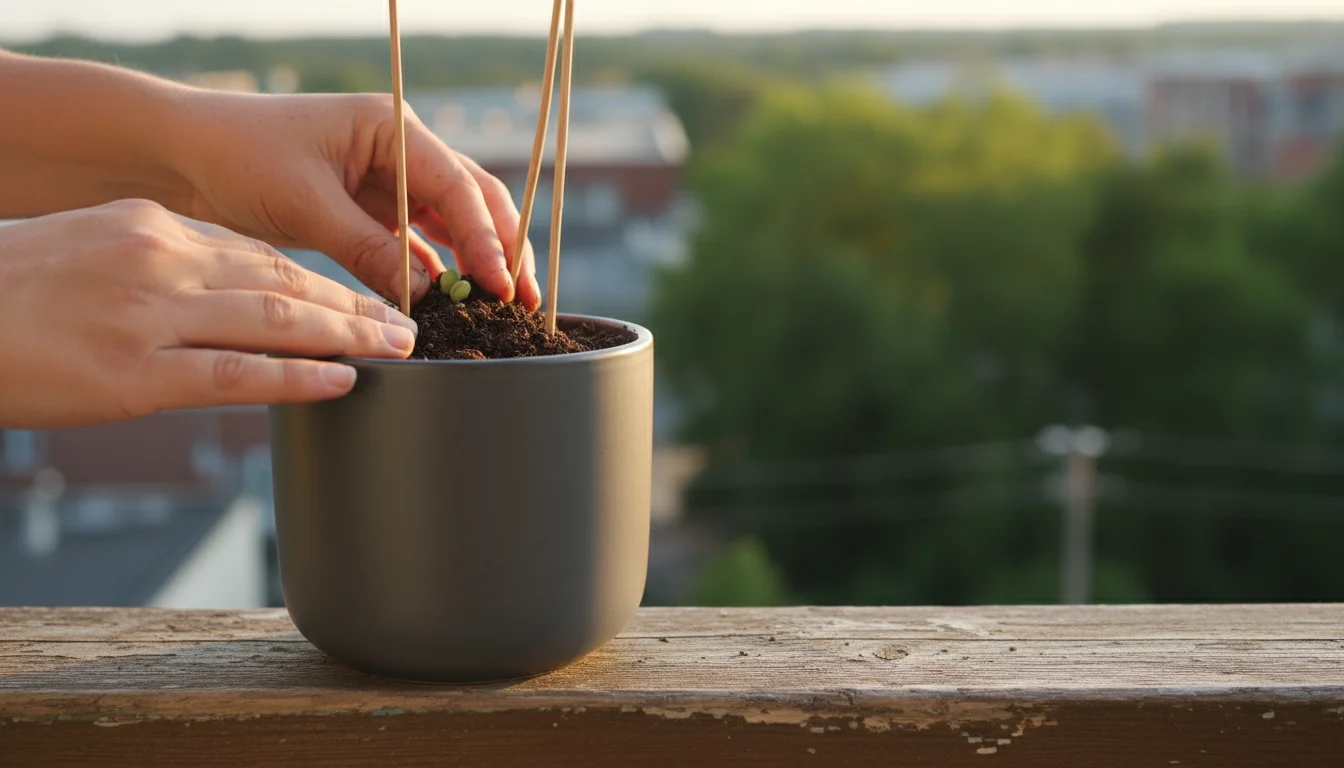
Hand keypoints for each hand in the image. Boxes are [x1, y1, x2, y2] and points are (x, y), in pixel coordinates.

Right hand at [0, 199, 419, 429]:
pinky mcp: (135, 373)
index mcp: (154, 227)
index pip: (260, 253)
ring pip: (273, 322)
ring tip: (395, 351)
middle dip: (352, 305)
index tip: (364, 296)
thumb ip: (166, 263)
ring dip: (345, 337)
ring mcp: (151, 316)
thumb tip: (230, 288)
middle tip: (405, 324)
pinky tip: (341, 380)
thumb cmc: (17, 293)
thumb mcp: (98, 247)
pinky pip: (236, 374)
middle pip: (283, 282)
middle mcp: (162, 260)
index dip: (322, 279)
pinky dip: (297, 376)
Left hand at [166, 90, 541, 309]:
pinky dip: (440, 271)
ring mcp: (392, 181)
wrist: (186, 155)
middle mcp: (403, 151)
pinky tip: (455, 301)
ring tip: (505, 306)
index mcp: (393, 129)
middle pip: (476, 201)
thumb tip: (425, 299)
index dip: (486, 238)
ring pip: (456, 224)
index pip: (459, 186)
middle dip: (505, 249)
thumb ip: (370, 250)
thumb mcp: (307, 205)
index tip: (500, 283)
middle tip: (525, 299)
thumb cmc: (241, 156)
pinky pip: (421, 243)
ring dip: (480, 262)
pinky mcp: (373, 211)